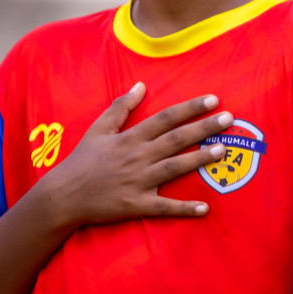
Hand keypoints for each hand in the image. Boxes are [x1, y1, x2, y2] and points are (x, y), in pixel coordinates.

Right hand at [35, 82, 231, 228]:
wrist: (62, 196)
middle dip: (203, 127)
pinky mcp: (136, 204)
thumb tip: (141, 85)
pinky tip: (205, 208)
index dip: (190, 108)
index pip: (166, 118)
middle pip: (176, 139)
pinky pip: (164, 207)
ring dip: (199, 159)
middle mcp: (137, 156)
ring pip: (174, 167)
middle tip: (230, 118)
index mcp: (130, 137)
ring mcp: (138, 181)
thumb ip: (121, 106)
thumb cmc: (82, 160)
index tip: (213, 99)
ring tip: (223, 150)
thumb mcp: (98, 129)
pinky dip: (184, 208)